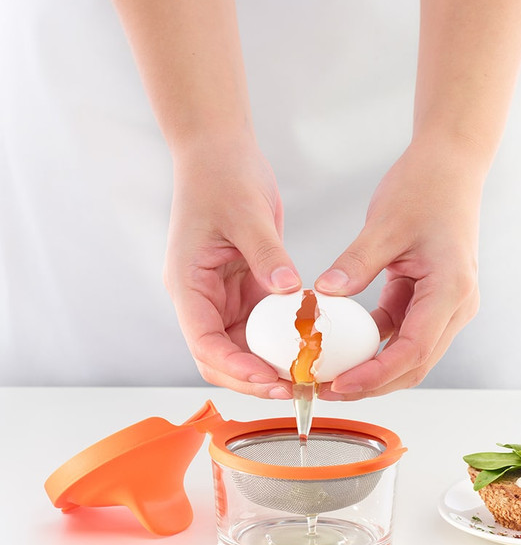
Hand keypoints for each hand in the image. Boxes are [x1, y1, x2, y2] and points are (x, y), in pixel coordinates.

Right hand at [164, 135, 299, 397]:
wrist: (221, 155)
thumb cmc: (221, 177)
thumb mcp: (246, 213)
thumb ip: (266, 254)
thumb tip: (289, 290)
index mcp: (189, 285)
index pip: (203, 343)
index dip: (235, 367)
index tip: (269, 378)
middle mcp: (203, 300)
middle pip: (220, 358)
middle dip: (253, 380)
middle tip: (294, 388)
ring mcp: (224, 299)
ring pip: (242, 350)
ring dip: (269, 367)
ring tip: (306, 377)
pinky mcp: (246, 291)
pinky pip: (263, 329)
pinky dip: (282, 342)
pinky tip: (308, 347)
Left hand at [314, 137, 484, 398]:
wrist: (451, 167)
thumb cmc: (427, 188)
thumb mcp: (385, 225)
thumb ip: (356, 263)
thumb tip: (324, 294)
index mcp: (451, 290)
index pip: (414, 350)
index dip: (376, 375)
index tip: (340, 385)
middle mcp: (455, 306)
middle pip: (415, 365)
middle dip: (372, 384)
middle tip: (327, 389)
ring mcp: (445, 306)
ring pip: (409, 355)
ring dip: (373, 369)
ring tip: (330, 375)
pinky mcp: (430, 300)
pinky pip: (401, 332)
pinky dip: (374, 345)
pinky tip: (342, 345)